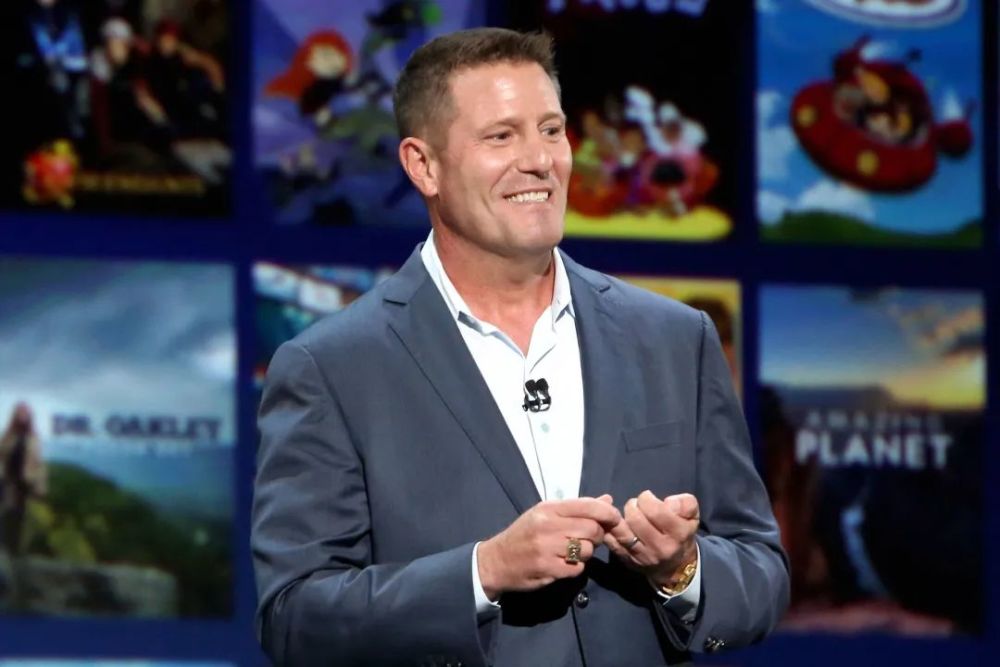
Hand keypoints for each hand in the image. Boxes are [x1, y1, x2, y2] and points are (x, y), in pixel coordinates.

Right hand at [477, 495, 620, 599]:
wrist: (496, 560)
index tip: (615, 520)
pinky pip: (577, 569)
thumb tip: (607, 499)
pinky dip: (575, 568)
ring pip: (587, 550)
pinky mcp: (547, 568)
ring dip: (585, 554)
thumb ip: (578, 508)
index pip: (589, 505)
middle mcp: (548, 525)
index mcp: (549, 508)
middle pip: (592, 529)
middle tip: (588, 540)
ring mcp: (546, 547)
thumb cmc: (524, 535)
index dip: (608, 513)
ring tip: (572, 552)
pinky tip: (563, 564)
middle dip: (596, 536)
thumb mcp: (546, 515)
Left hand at [604, 491, 699, 586]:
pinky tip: (615, 522)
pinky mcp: (627, 560)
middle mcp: (660, 548)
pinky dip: (609, 529)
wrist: (675, 567)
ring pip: (622, 532)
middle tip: (636, 505)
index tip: (647, 497)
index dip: (647, 498)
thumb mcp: (692, 517)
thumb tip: (669, 503)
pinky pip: (612, 542)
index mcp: (678, 534)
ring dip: (619, 517)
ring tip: (627, 514)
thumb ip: (686, 504)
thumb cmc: (681, 534)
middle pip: (635, 520)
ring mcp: (642, 556)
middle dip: (632, 505)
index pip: (656, 511)